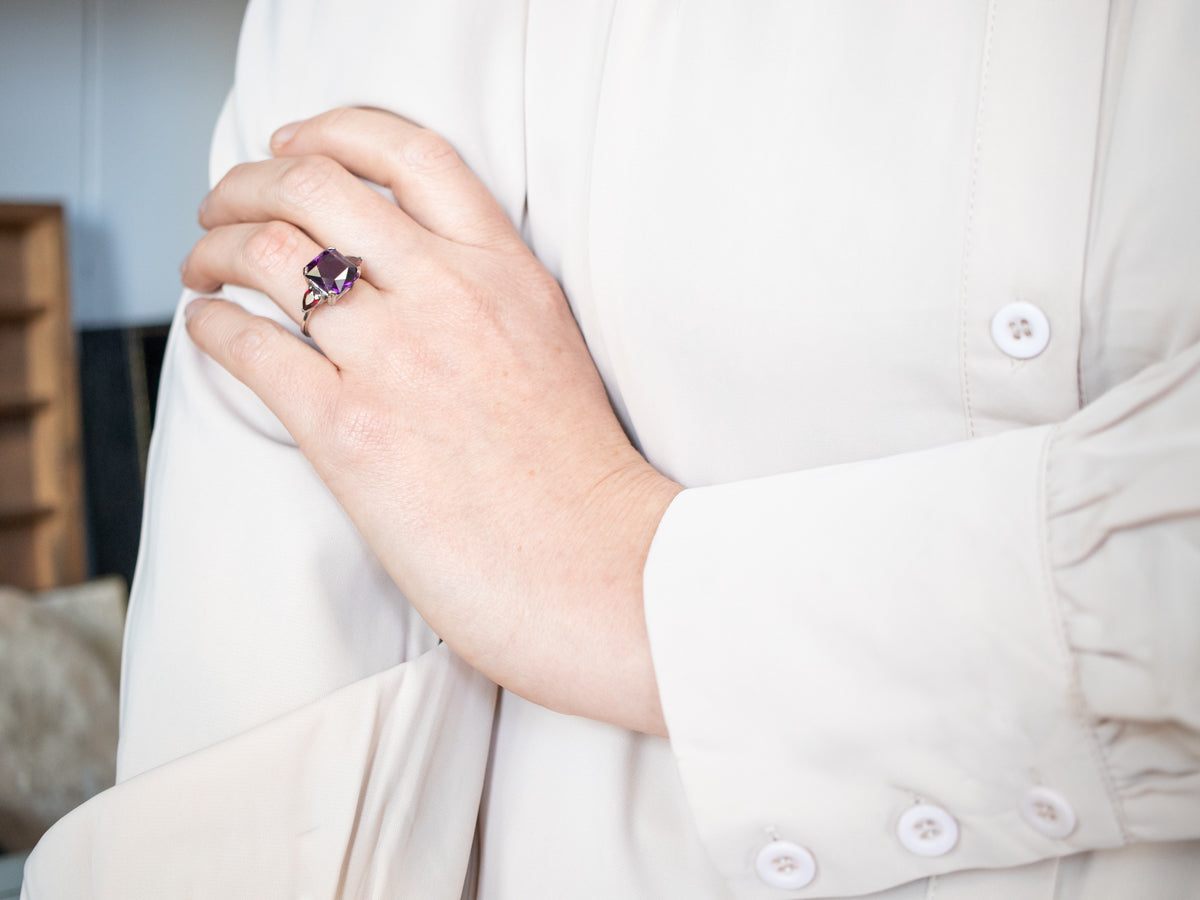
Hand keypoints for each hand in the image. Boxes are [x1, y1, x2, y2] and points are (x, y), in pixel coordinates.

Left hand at [181, 108, 680, 734]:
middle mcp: (448, 294)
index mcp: (505, 270)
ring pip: (266, 253)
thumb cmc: (577, 477)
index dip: (333, 130)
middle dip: (247, 184)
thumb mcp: (551, 347)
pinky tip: (210, 328)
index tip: (294, 146)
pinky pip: (248, 343)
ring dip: (213, 249)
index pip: (408, 151)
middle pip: (313, 185)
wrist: (595, 568)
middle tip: (224, 207)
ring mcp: (397, 359)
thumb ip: (487, 294)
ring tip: (202, 266)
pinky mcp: (348, 431)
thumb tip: (406, 271)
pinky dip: (211, 323)